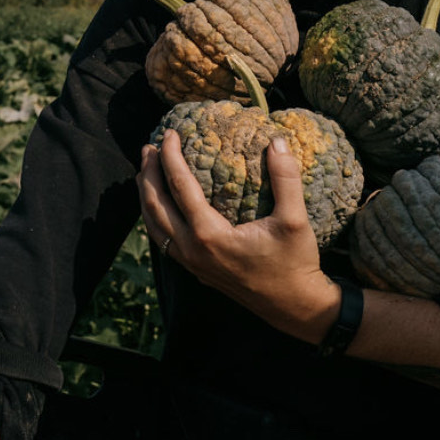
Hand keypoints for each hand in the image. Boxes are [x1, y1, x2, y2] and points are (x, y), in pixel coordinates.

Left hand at [138, 130, 338, 343]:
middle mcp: (193, 250)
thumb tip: (277, 141)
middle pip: (155, 205)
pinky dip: (154, 217)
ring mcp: (192, 263)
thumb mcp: (295, 220)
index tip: (170, 133)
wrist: (294, 306)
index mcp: (210, 235)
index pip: (180, 187)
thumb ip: (285, 178)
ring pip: (153, 226)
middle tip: (148, 147)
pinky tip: (159, 206)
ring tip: (145, 171)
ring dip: (146, 196)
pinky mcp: (196, 270)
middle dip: (148, 174)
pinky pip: (163, 240)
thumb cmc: (295, 263)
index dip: (171, 157)